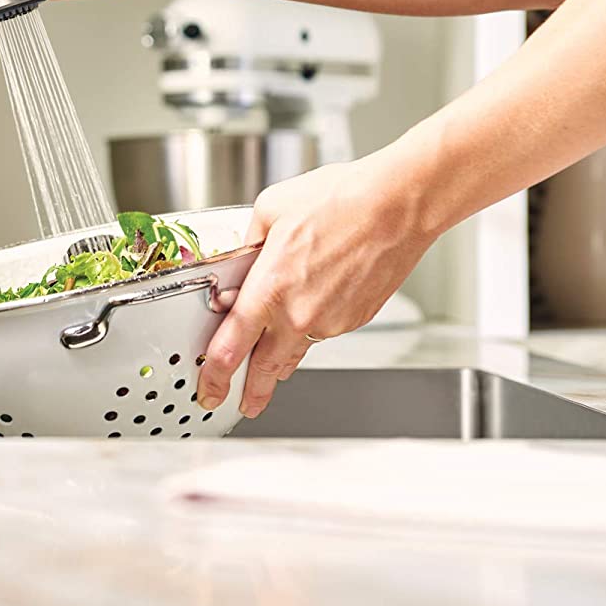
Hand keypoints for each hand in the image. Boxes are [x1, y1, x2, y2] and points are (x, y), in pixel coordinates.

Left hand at [196, 155, 434, 418]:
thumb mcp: (270, 210)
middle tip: (243, 403)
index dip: (215, 376)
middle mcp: (299, 315)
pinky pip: (324, 332)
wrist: (396, 207)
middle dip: (252, 391)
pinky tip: (313, 307)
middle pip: (265, 368)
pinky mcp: (356, 319)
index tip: (208, 388)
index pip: (230, 348)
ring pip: (297, 349)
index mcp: (269, 290)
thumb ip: (248, 242)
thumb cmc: (340, 201)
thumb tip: (241, 255)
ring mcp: (331, 322)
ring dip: (281, 359)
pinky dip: (312, 327)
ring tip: (271, 367)